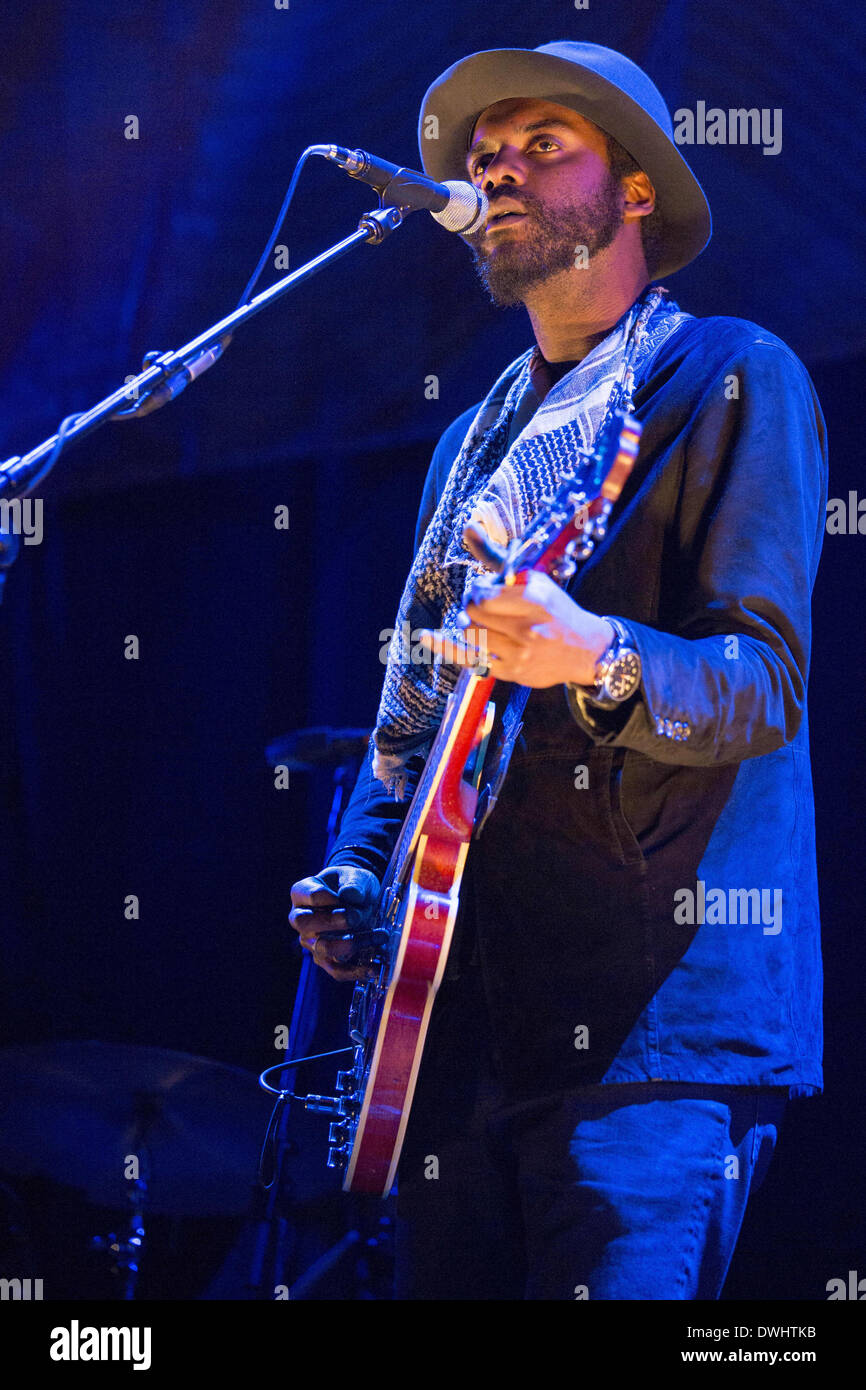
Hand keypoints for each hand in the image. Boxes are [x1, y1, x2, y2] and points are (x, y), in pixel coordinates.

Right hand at [289, 865, 380, 981]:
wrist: (359, 900)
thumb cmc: (352, 885)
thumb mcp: (356, 876)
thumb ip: (354, 884)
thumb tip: (350, 895)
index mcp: (302, 893)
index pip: (310, 896)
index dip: (331, 897)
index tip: (351, 896)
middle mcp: (300, 919)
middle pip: (305, 924)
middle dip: (332, 922)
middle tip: (356, 917)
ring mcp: (311, 941)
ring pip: (322, 949)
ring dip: (352, 944)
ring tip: (379, 936)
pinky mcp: (325, 959)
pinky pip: (336, 970)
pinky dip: (356, 971)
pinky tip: (374, 967)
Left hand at [418, 528, 612, 686]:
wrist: (586, 650)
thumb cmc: (555, 609)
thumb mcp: (532, 578)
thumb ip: (496, 556)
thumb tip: (467, 526)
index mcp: (535, 598)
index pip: (482, 593)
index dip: (478, 589)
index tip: (487, 589)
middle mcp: (529, 627)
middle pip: (473, 612)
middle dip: (472, 605)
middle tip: (484, 605)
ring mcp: (521, 652)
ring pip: (471, 634)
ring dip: (472, 625)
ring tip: (487, 622)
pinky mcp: (513, 672)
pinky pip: (469, 659)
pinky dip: (446, 646)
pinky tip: (427, 637)